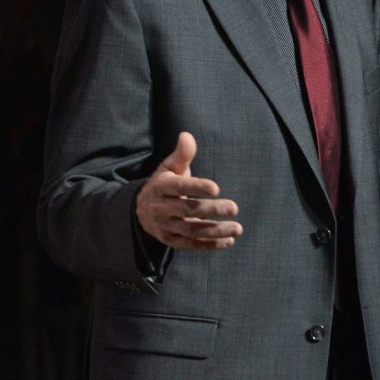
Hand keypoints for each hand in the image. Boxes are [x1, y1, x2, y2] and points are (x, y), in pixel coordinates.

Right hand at [136, 132, 242, 249]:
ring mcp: (165, 226)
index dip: (196, 187)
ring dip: (216, 231)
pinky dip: (210, 244)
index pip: (178, 187)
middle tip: (234, 207)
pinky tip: (229, 241)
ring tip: (237, 228)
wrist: (142, 210)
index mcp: (161, 187)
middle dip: (211, 209)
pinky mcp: (171, 241)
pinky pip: (192, 244)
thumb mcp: (169, 167)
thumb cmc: (164, 183)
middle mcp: (161, 208)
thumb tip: (187, 135)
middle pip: (187, 210)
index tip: (216, 188)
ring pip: (192, 231)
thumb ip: (182, 154)